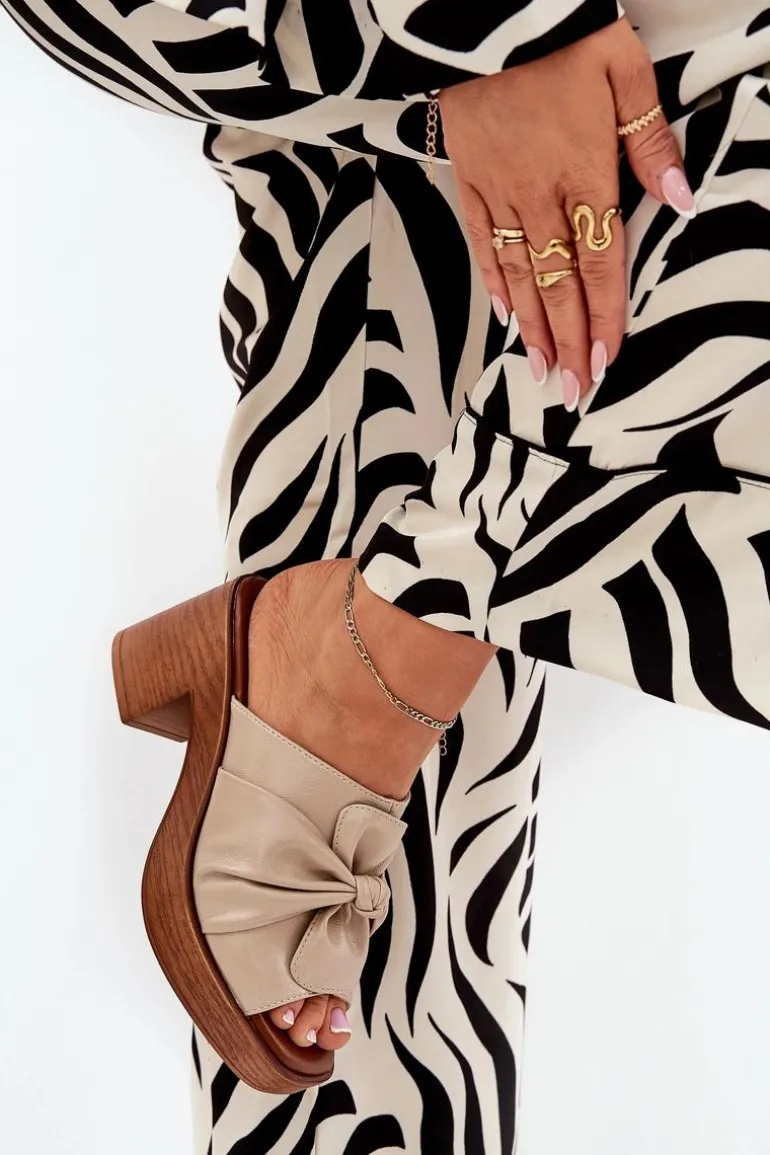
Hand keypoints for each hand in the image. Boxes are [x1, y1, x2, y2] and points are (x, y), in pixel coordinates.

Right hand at [438, 18, 691, 410]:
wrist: (487, 8)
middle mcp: (538, 192)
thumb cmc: (561, 34)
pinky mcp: (468, 179)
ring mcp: (498, 190)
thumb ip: (652, 141)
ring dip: (532, 327)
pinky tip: (504, 316)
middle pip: (557, 282)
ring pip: (519, 273)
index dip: (603, 314)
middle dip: (568, 340)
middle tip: (571, 389)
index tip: (606, 359)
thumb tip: (681, 200)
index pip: (598, 259)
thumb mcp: (625, 70)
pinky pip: (480, 242)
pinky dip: (493, 282)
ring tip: (540, 370)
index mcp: (582, 169)